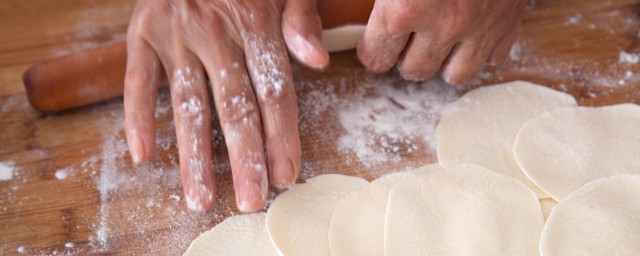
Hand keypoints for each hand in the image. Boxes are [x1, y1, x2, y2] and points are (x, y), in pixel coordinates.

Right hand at [123, 0, 326, 211]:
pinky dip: (137, 117)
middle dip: (245, 158)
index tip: (286, 175)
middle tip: (251, 199)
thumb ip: (300, 20)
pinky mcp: (142, 33)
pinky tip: (143, 155)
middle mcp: (215, 31)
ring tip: (200, 198)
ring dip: (194, 155)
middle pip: (235, 106)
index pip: (274, 90)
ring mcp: (175, 34)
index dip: (283, 135)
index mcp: (256, 20)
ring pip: (188, 104)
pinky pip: (137, 81)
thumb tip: (317, 60)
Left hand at [357, 0, 526, 83]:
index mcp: (403, 7)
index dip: (372, 50)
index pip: (376, 56)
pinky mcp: (508, 22)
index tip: (373, 45)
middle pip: (413, 70)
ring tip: (436, 44)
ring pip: (455, 74)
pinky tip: (470, 33)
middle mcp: (441, 25)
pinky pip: (493, 57)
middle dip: (403, 58)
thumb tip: (361, 6)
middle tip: (403, 42)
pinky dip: (480, 50)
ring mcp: (478, 27)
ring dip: (442, 62)